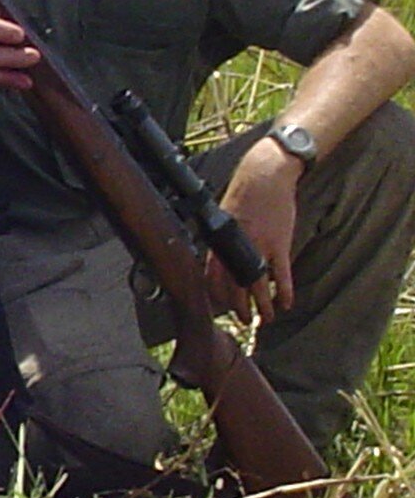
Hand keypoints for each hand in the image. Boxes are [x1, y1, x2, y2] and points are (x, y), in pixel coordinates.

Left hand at [208, 137, 301, 322]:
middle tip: (241, 320)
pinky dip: (284, 292)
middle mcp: (236, 249)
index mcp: (220, 242)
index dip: (215, 294)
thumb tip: (222, 253)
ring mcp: (259, 248)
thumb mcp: (224, 216)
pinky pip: (281, 275)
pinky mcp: (279, 244)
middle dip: (237, 307)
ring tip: (264, 321)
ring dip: (261, 307)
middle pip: (234, 287)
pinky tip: (286, 304)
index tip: (219, 306)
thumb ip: (224, 238)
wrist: (265, 176)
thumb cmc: (245, 193)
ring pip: (257, 286)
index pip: (212, 276)